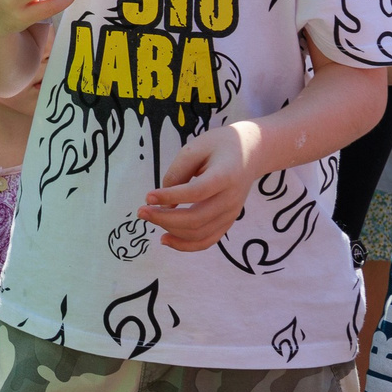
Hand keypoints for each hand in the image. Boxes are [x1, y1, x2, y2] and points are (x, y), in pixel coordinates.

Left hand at [139, 121, 256, 251]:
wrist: (250, 153)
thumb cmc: (219, 146)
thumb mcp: (196, 147)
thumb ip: (178, 171)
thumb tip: (163, 202)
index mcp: (225, 176)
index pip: (196, 192)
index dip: (170, 196)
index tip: (148, 196)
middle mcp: (231, 199)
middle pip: (196, 218)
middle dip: (164, 218)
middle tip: (141, 211)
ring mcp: (231, 214)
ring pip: (200, 233)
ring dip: (171, 231)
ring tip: (149, 219)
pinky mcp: (228, 222)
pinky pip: (208, 241)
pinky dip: (186, 245)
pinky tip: (166, 238)